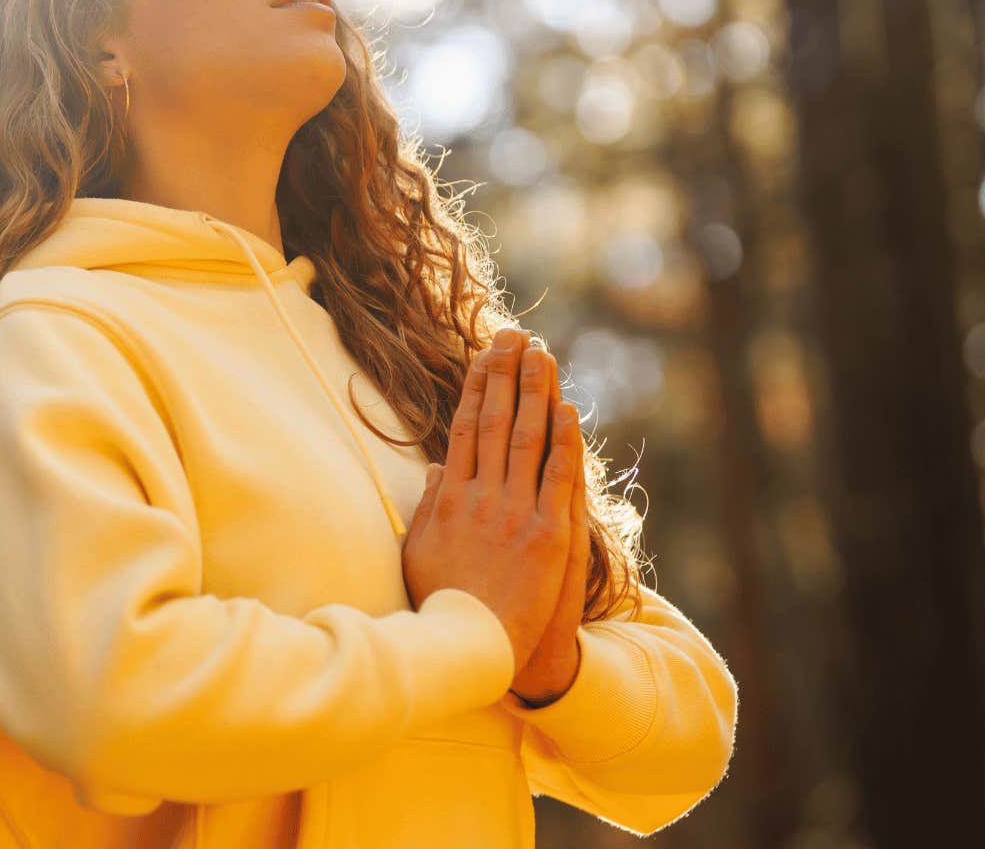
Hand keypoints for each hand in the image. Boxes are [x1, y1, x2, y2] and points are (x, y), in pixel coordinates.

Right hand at [403, 326, 580, 678]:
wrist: (471, 648)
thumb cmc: (440, 606)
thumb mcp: (417, 551)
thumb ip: (427, 507)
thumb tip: (437, 469)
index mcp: (448, 499)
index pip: (463, 427)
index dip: (476, 387)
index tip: (486, 355)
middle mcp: (481, 497)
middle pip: (493, 421)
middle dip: (505, 375)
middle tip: (515, 336)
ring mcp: (515, 514)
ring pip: (526, 439)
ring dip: (535, 393)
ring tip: (542, 354)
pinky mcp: (548, 535)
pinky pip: (557, 478)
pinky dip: (563, 442)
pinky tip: (567, 409)